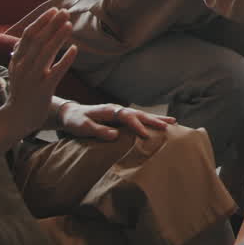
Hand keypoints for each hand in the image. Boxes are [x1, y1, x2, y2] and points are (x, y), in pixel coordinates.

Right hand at [3, 8, 76, 139]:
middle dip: (51, 24)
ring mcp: (32, 78)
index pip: (28, 35)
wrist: (16, 119)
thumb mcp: (19, 70)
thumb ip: (26, 54)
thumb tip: (32, 37)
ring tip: (69, 24)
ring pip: (45, 53)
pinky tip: (75, 49)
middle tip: (65, 11)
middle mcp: (23, 67)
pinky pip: (55, 72)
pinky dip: (65, 59)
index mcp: (17, 60)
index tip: (53, 10)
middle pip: (37, 41)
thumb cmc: (22, 92)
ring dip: (57, 37)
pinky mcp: (43, 90)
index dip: (41, 21)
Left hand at [59, 103, 174, 140]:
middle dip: (154, 120)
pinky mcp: (121, 117)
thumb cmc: (76, 121)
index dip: (137, 126)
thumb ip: (98, 130)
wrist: (70, 114)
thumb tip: (115, 135)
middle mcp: (118, 109)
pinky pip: (138, 119)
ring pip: (142, 115)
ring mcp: (121, 112)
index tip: (146, 135)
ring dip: (157, 119)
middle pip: (139, 114)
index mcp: (109, 110)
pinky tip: (161, 124)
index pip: (127, 117)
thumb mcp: (83, 127)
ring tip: (173, 122)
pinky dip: (151, 121)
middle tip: (168, 126)